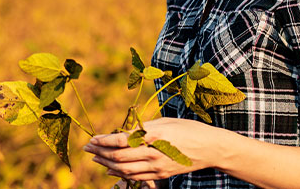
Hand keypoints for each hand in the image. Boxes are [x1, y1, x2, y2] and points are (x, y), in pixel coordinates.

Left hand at [83, 117, 223, 181]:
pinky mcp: (162, 175)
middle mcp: (155, 153)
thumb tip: (123, 133)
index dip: (104, 141)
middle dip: (100, 153)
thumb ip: (143, 128)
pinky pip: (136, 177)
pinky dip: (121, 174)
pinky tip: (111, 169)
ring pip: (125, 169)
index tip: (92, 139)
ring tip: (95, 159)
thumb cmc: (188, 129)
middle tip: (87, 149)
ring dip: (107, 164)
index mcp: (154, 135)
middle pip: (119, 157)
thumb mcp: (165, 122)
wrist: (211, 148)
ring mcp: (158, 167)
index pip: (122, 141)